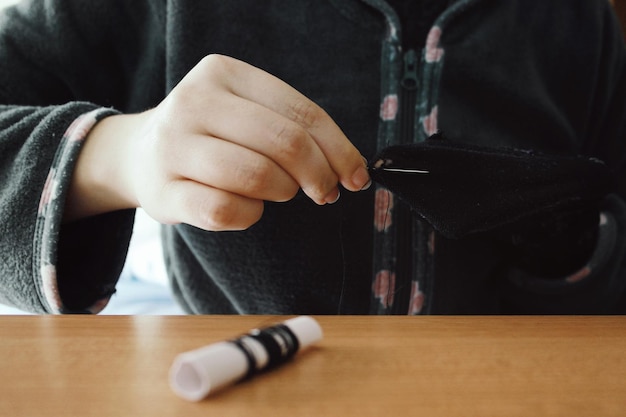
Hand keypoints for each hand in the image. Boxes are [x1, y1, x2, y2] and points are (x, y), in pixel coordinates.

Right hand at [65, 55, 370, 229]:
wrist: (139, 154)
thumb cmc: (209, 135)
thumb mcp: (245, 111)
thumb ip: (291, 127)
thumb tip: (349, 167)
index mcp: (224, 73)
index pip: (301, 112)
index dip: (339, 149)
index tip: (356, 175)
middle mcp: (194, 102)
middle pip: (284, 143)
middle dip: (318, 175)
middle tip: (324, 192)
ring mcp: (174, 146)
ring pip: (256, 176)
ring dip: (282, 192)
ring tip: (277, 192)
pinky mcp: (164, 191)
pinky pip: (227, 211)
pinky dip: (250, 216)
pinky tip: (247, 208)